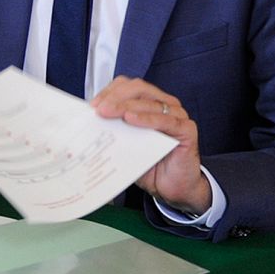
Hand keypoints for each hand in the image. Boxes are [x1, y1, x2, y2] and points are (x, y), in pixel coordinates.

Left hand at [92, 76, 210, 214]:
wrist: (171, 187)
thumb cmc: (149, 163)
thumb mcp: (125, 142)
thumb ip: (113, 128)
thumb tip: (88, 120)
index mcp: (149, 102)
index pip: (127, 86)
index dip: (109, 91)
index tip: (92, 105)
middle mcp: (165, 104)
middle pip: (138, 89)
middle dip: (115, 97)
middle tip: (99, 109)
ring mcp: (177, 115)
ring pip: (149, 103)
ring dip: (126, 106)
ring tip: (109, 113)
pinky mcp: (187, 130)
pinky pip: (166, 120)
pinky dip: (147, 118)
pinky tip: (131, 119)